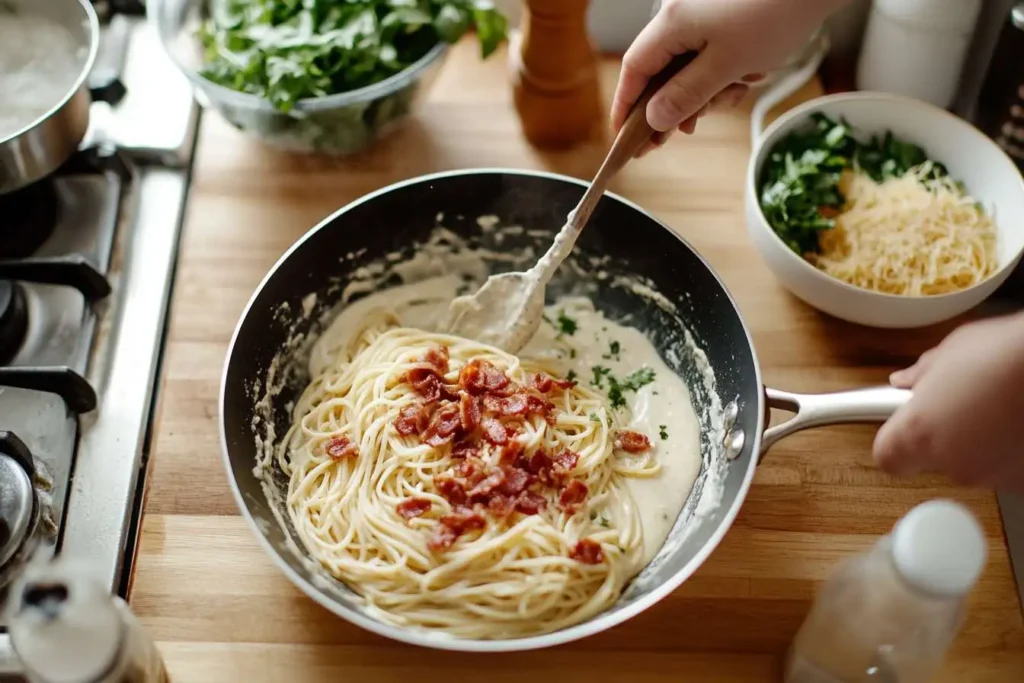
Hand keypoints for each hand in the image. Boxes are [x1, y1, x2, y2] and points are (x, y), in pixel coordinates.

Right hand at [612, 0, 845, 151]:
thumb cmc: (776, 13)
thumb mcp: (727, 66)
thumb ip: (686, 95)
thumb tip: (654, 119)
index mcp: (671, 23)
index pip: (633, 70)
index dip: (626, 107)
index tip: (624, 137)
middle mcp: (678, 15)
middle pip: (658, 72)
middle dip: (672, 105)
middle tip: (679, 134)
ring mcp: (699, 16)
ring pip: (684, 69)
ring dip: (704, 92)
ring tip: (734, 93)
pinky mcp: (719, 19)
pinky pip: (706, 57)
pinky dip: (719, 75)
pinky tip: (743, 78)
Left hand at [873, 312, 1023, 491]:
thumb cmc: (1007, 353)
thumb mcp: (951, 351)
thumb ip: (922, 375)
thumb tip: (908, 381)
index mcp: (918, 433)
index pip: (887, 457)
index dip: (896, 442)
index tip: (904, 429)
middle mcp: (952, 463)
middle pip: (934, 458)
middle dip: (945, 435)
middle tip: (964, 403)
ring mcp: (992, 476)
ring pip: (973, 465)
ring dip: (981, 443)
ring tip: (1001, 407)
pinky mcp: (1023, 481)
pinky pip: (1007, 468)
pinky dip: (1011, 451)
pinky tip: (1018, 421)